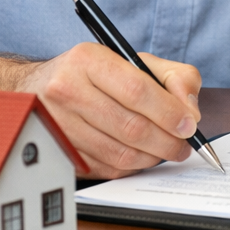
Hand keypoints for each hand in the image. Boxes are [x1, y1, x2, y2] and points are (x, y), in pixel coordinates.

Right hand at [19, 43, 203, 177]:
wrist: (40, 86)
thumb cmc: (96, 73)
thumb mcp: (137, 61)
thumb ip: (175, 78)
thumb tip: (190, 112)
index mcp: (88, 60)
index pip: (136, 90)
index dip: (169, 112)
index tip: (189, 125)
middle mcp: (67, 90)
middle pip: (130, 126)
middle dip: (167, 141)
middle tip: (184, 146)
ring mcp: (58, 125)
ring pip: (119, 153)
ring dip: (152, 157)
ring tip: (167, 151)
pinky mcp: (60, 152)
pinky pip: (105, 168)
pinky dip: (132, 167)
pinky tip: (142, 156)